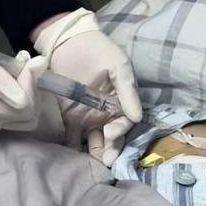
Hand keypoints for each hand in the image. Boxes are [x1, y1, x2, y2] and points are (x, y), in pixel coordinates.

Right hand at [0, 4, 39, 129]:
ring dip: (26, 95)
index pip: (23, 107)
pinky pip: (9, 111)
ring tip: (20, 72)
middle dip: (31, 92)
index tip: (25, 65)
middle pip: (24, 116)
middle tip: (26, 69)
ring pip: (19, 116)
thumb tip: (23, 101)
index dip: (30, 86)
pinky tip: (12, 79)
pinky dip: (18, 97)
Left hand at [33, 9, 141, 166]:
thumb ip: (127, 91)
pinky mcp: (70, 118)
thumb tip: (137, 117)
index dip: (120, 131)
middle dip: (110, 151)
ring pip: (94, 142)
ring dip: (93, 154)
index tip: (111, 132)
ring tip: (89, 165)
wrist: (67, 41)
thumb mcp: (119, 66)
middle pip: (112, 138)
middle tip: (105, 161)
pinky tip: (71, 157)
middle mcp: (108, 113)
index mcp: (122, 102)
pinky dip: (73, 149)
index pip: (125, 122)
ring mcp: (89, 117)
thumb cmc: (99, 50)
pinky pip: (73, 138)